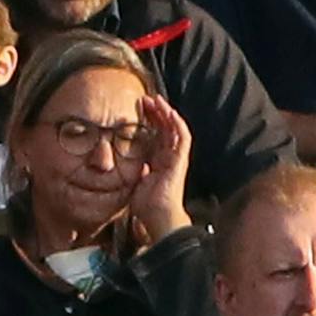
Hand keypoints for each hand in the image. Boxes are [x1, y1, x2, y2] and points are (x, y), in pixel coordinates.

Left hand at [129, 95, 190, 243]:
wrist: (158, 217)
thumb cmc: (147, 205)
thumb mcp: (136, 183)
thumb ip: (137, 172)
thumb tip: (133, 165)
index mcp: (159, 161)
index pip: (155, 135)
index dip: (149, 121)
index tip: (138, 108)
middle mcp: (169, 157)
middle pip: (165, 128)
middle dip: (156, 112)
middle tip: (145, 99)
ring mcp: (176, 158)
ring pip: (174, 129)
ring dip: (166, 113)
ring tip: (156, 100)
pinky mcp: (180, 161)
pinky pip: (182, 138)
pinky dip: (177, 124)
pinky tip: (170, 113)